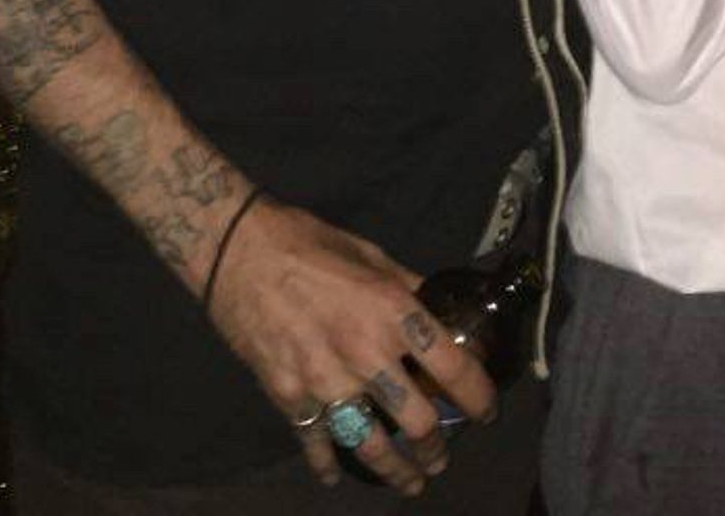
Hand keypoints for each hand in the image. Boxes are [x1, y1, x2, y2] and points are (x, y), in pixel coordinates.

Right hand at [208, 199, 496, 495]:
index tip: (486, 410)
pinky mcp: (289, 396)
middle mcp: (365, 352)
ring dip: (398, 470)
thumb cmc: (309, 242)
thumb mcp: (370, 254)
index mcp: (392, 311)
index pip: (453, 367)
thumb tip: (436, 308)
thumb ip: (407, 287)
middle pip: (417, 422)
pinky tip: (336, 475)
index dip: (478, 395)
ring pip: (372, 445)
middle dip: (436, 446)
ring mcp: (325, 381)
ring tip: (411, 481)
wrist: (237, 250)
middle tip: (442, 454)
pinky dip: (327, 464)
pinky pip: (316, 442)